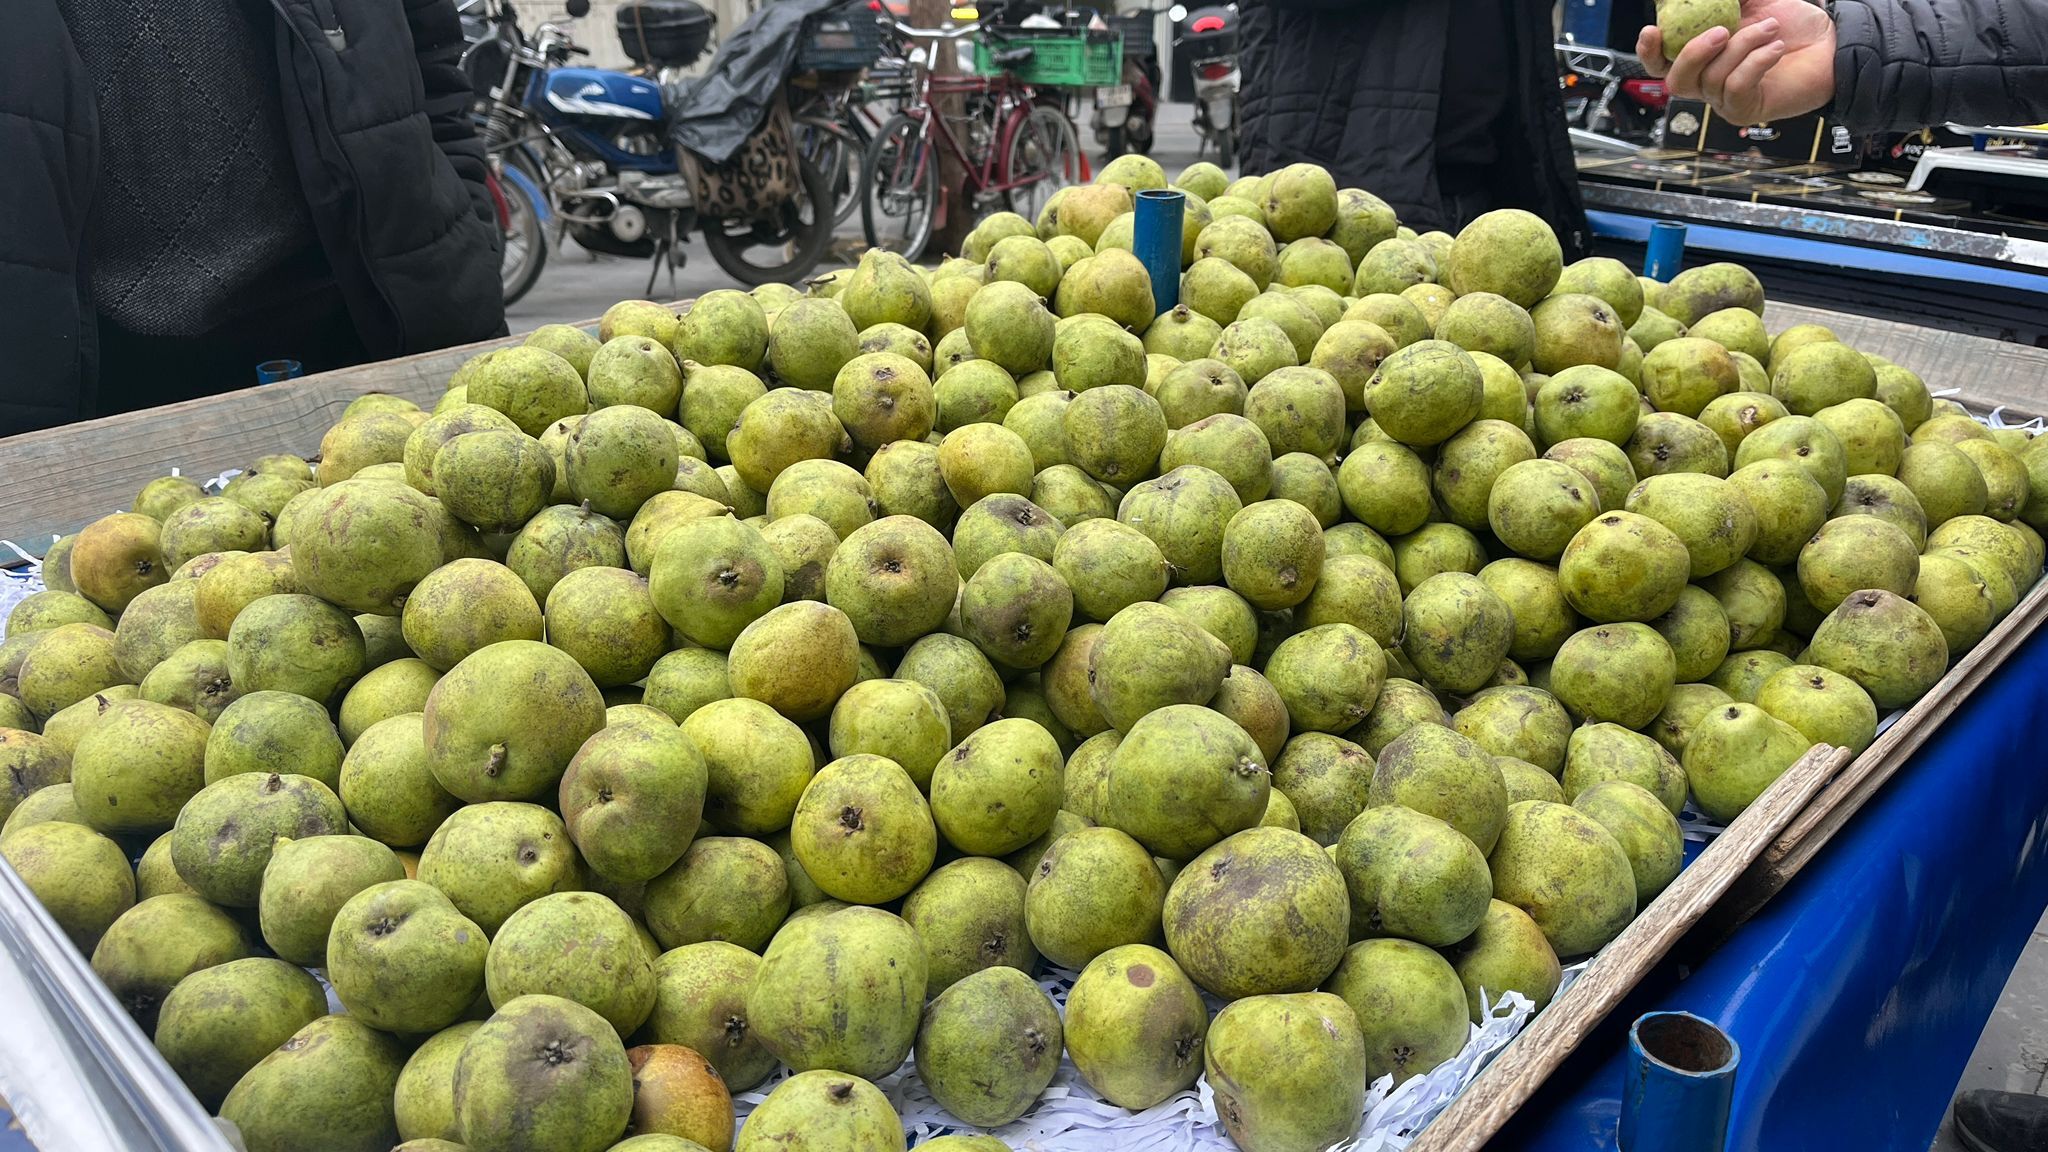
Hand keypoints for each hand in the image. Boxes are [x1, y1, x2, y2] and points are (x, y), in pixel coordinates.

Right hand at [1637, 0, 1836, 124]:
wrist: (1830, 44)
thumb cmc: (1793, 26)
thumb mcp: (1755, 0)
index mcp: (1701, 56)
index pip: (1660, 63)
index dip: (1649, 51)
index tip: (1653, 30)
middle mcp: (1708, 81)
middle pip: (1677, 81)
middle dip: (1695, 53)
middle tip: (1722, 30)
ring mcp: (1725, 98)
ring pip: (1712, 79)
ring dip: (1742, 46)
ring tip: (1770, 28)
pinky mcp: (1746, 109)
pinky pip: (1737, 86)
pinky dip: (1757, 61)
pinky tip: (1776, 47)